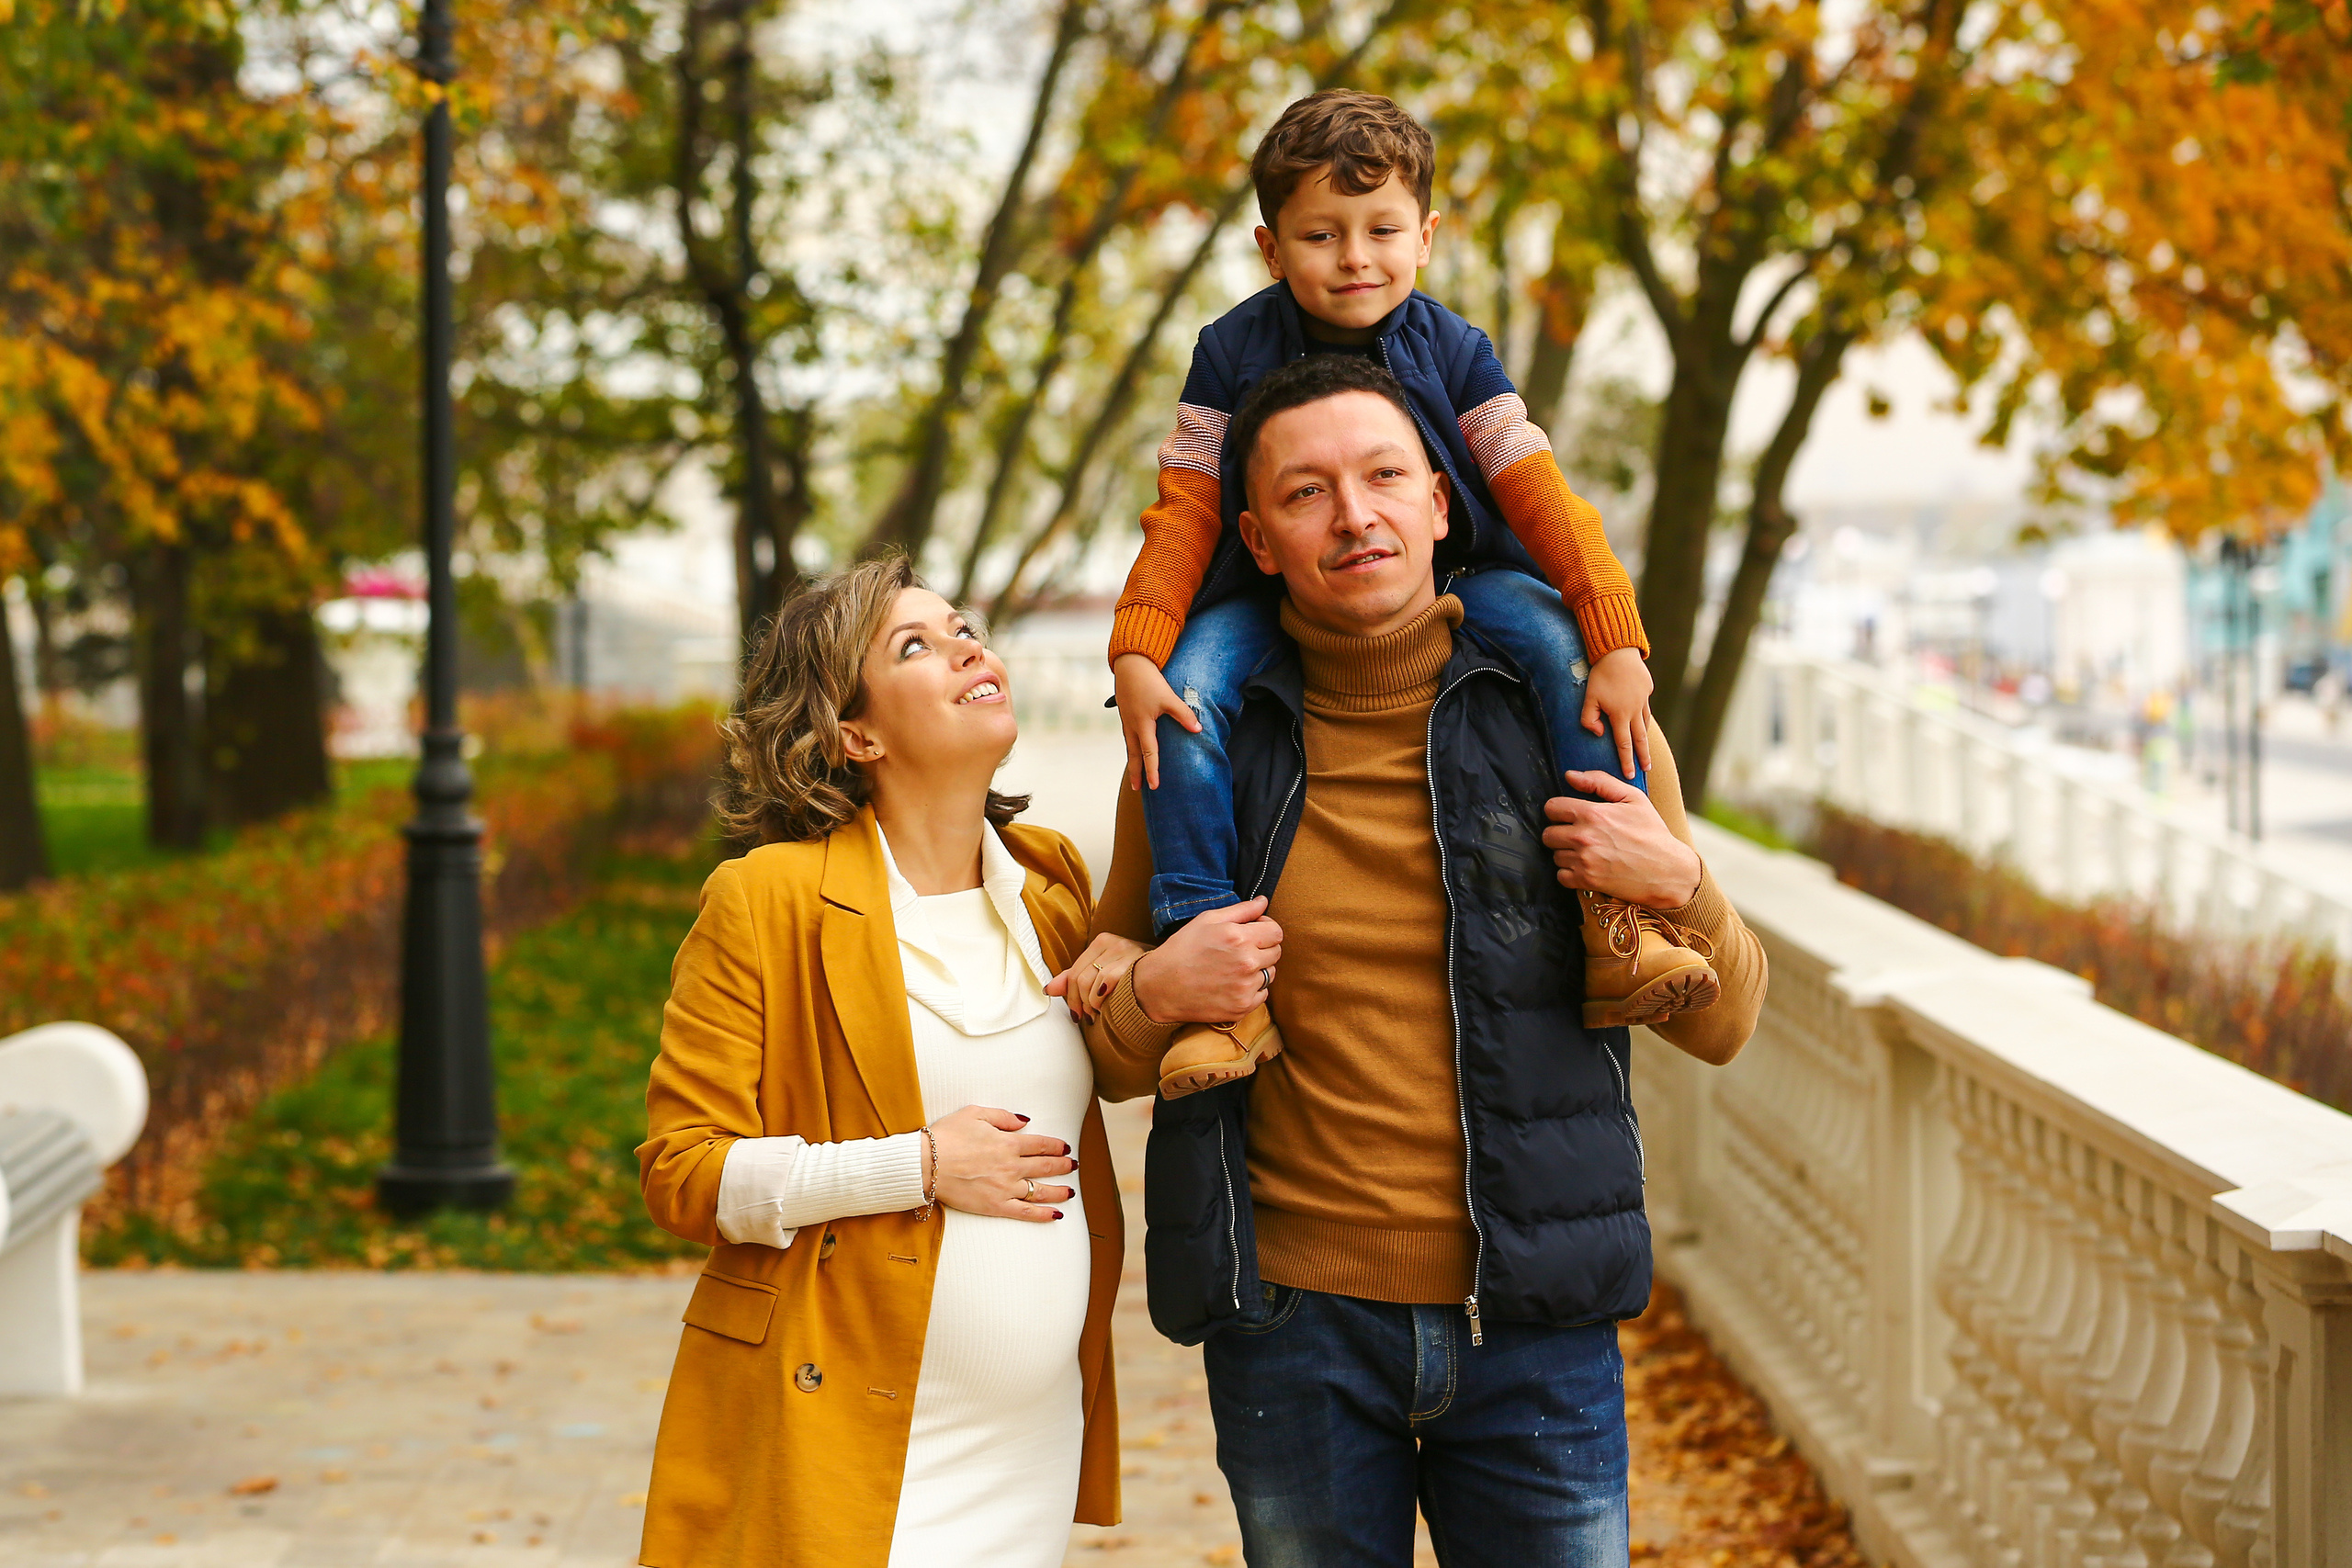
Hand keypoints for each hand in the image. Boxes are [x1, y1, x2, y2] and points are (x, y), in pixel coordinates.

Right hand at [928, 1105, 1076, 1222]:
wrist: (925, 1164)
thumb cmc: (946, 1136)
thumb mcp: (974, 1113)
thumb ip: (1003, 1117)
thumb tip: (1024, 1122)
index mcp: (1008, 1143)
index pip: (1041, 1144)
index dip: (1056, 1146)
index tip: (1065, 1147)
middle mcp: (1011, 1166)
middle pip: (1046, 1166)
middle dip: (1063, 1165)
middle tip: (1073, 1165)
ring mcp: (1005, 1188)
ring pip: (1040, 1191)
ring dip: (1059, 1191)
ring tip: (1071, 1192)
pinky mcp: (995, 1206)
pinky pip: (1025, 1212)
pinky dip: (1043, 1214)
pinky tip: (1055, 1214)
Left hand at [1046, 933, 1149, 1019]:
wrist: (1171, 981)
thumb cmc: (1138, 980)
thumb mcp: (1105, 975)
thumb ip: (1075, 980)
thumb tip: (1049, 989)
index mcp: (1104, 941)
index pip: (1073, 971)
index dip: (1070, 996)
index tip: (1076, 1012)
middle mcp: (1114, 942)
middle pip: (1078, 978)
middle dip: (1079, 1003)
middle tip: (1087, 1016)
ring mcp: (1125, 951)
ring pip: (1088, 983)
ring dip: (1090, 1004)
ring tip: (1098, 1013)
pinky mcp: (1133, 962)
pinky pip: (1104, 984)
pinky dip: (1100, 1000)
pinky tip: (1107, 1008)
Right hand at [1114, 653, 1200, 791]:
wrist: (1129, 664)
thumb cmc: (1149, 681)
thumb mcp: (1168, 697)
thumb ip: (1183, 714)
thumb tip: (1198, 729)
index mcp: (1142, 725)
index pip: (1149, 753)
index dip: (1152, 771)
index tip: (1154, 786)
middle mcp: (1132, 726)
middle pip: (1134, 755)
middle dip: (1136, 773)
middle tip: (1137, 789)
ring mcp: (1126, 720)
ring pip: (1129, 746)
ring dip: (1133, 761)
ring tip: (1135, 774)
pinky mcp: (1125, 714)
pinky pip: (1128, 737)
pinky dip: (1131, 748)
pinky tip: (1134, 749)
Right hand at [1130, 897, 1282, 1023]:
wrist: (1162, 987)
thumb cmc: (1182, 949)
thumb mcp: (1206, 920)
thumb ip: (1240, 910)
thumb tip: (1264, 901)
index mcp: (1239, 938)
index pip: (1276, 932)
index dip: (1267, 929)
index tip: (1254, 932)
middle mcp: (1247, 963)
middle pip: (1276, 953)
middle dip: (1263, 948)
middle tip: (1240, 950)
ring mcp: (1245, 988)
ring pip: (1270, 974)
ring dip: (1258, 969)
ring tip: (1234, 968)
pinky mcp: (1242, 1007)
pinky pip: (1262, 995)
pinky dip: (1252, 989)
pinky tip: (1232, 984)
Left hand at [1544, 770, 1701, 909]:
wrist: (1667, 870)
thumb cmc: (1652, 833)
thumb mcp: (1633, 798)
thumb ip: (1600, 782)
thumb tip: (1570, 775)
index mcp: (1593, 814)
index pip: (1552, 808)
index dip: (1559, 811)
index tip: (1569, 816)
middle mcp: (1584, 837)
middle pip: (1548, 834)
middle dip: (1560, 833)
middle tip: (1578, 835)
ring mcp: (1584, 860)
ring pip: (1555, 855)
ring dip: (1566, 854)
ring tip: (1587, 852)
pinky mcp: (1586, 881)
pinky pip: (1561, 876)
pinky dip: (1570, 873)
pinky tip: (1586, 867)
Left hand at [1581, 647, 1654, 778]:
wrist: (1619, 651)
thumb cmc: (1601, 675)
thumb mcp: (1589, 697)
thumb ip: (1589, 718)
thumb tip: (1599, 733)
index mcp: (1620, 715)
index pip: (1624, 744)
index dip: (1626, 760)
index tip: (1630, 774)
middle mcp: (1635, 710)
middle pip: (1640, 738)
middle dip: (1643, 756)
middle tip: (1647, 769)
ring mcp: (1643, 700)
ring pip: (1645, 724)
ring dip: (1645, 739)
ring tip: (1646, 750)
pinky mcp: (1647, 690)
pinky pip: (1646, 708)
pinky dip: (1644, 718)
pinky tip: (1642, 722)